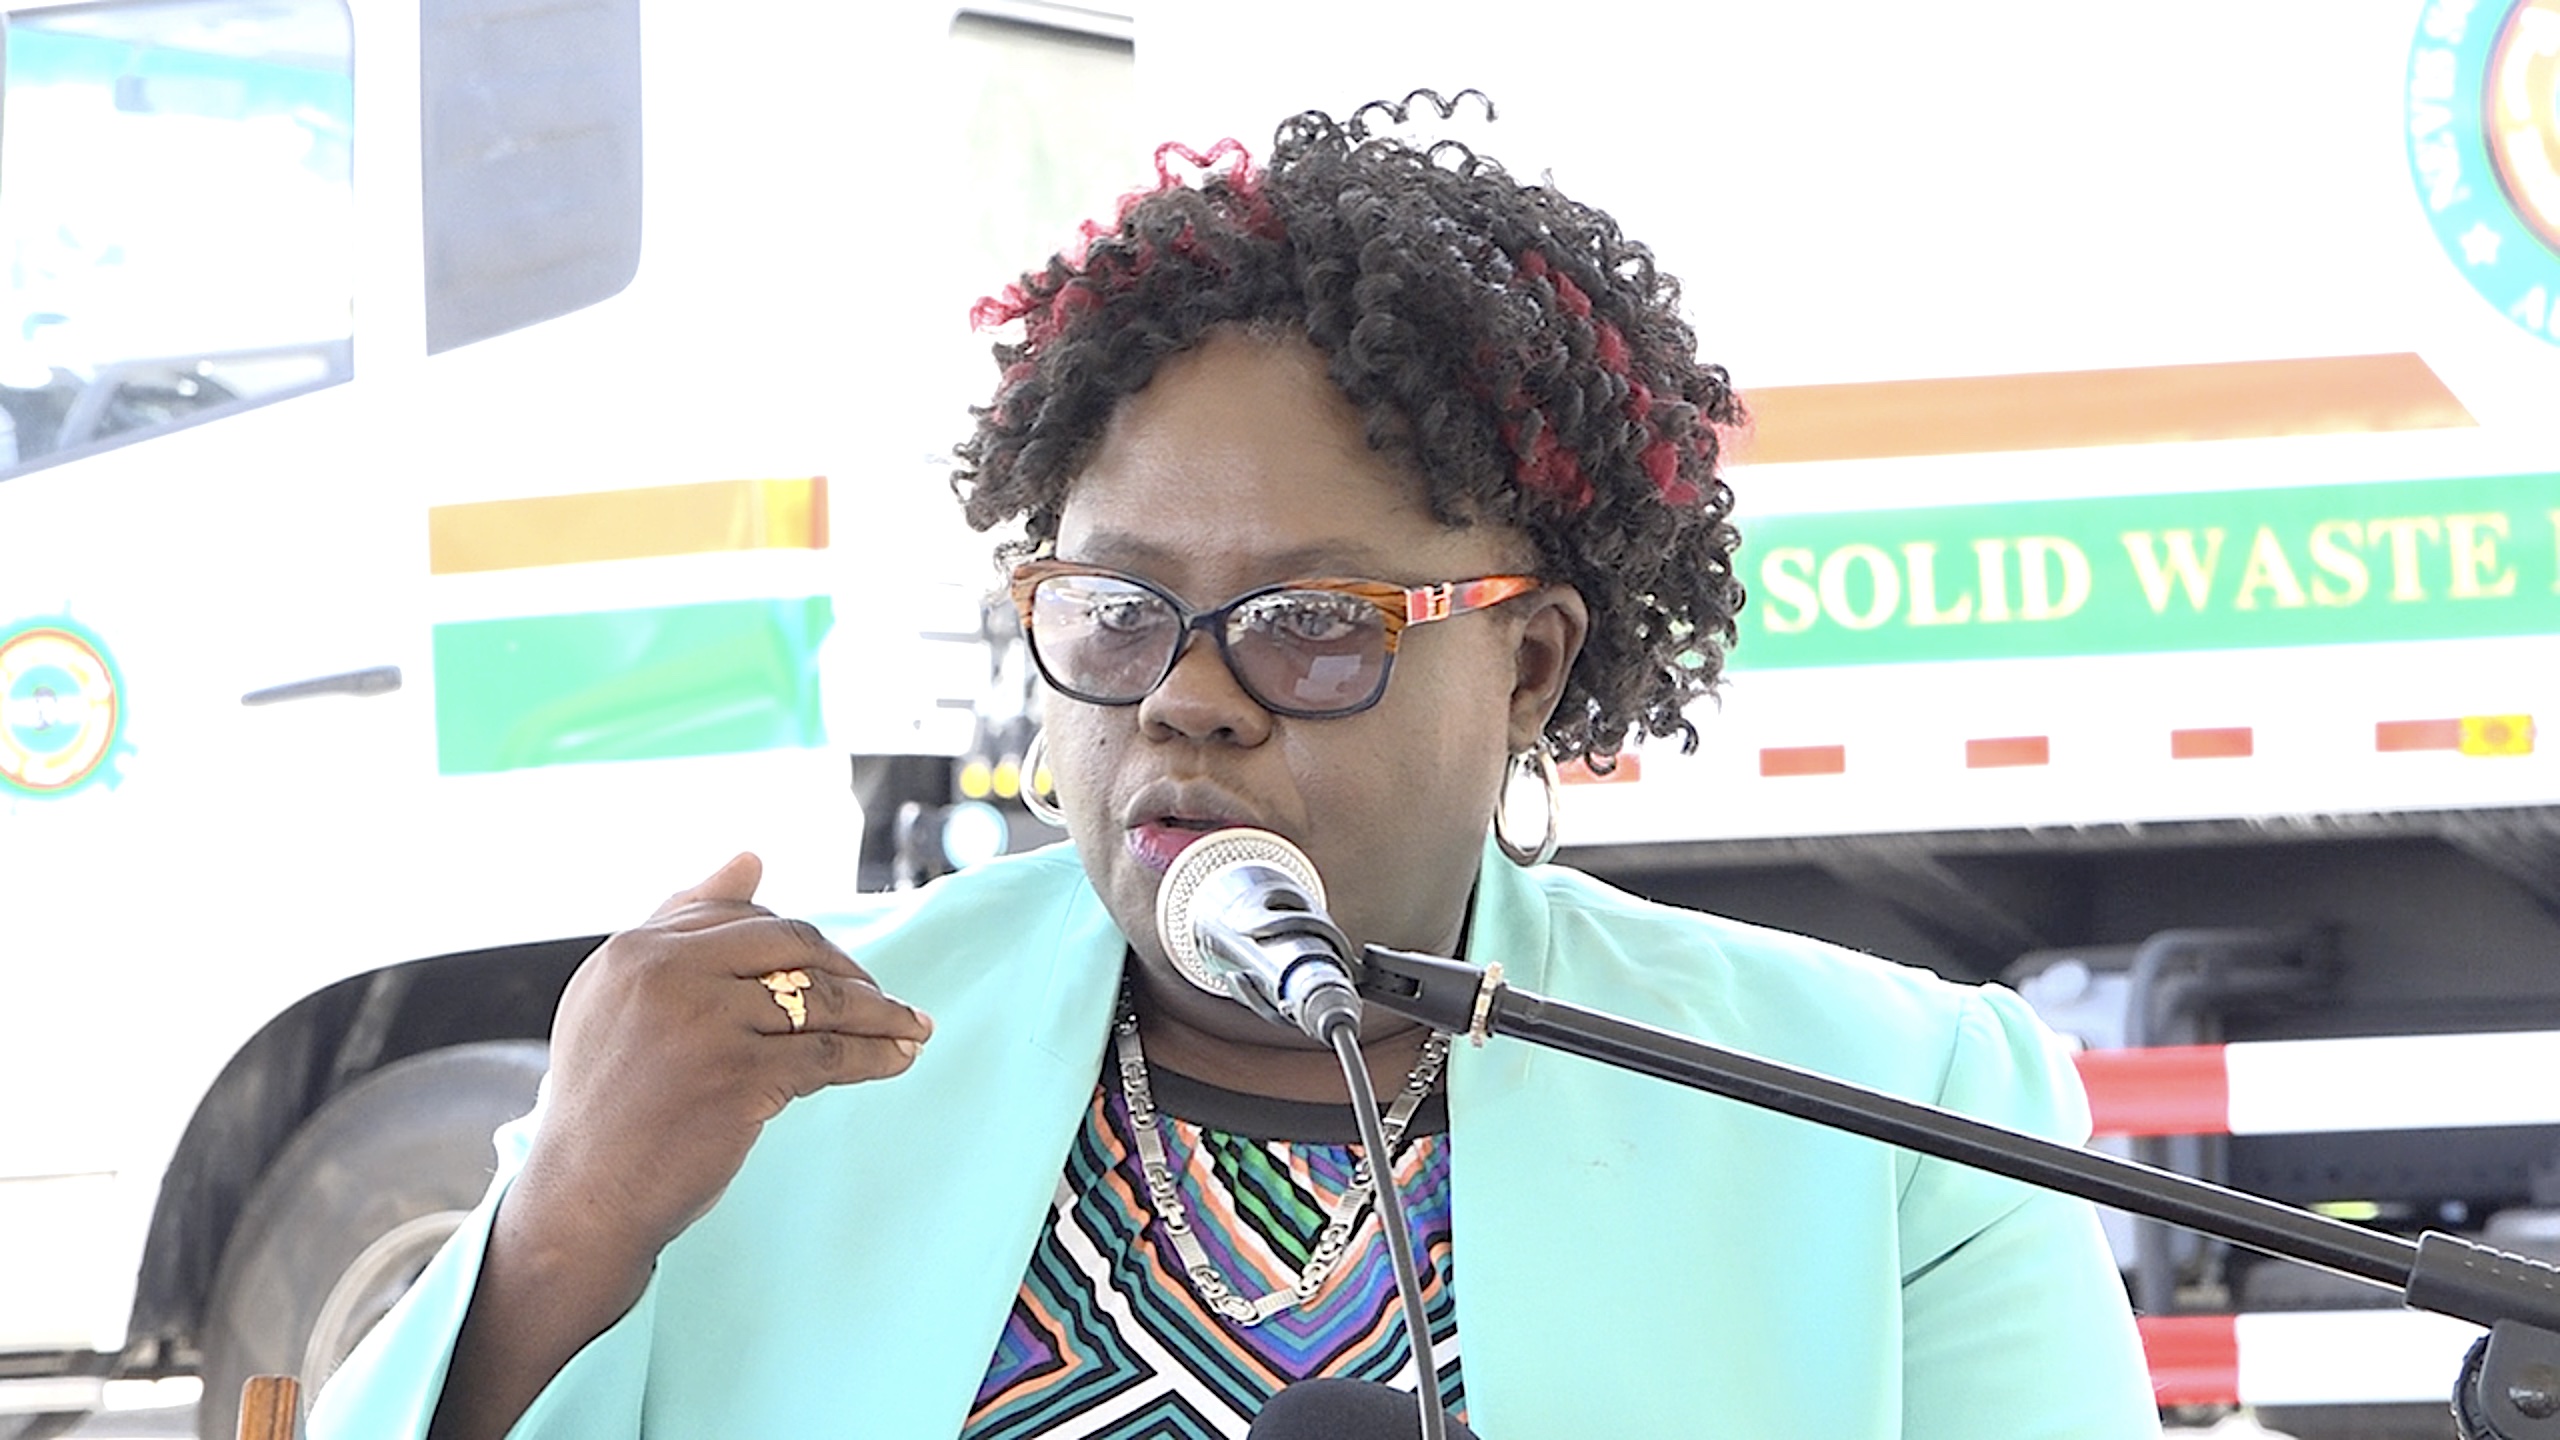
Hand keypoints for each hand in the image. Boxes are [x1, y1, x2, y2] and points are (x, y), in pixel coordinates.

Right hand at [513, 853, 933, 1261]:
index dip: (799, 943)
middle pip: (792, 945)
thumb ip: (680, 925)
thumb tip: (752, 856)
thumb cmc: (609, 1102)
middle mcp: (665, 973)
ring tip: (913, 1027)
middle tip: (883, 996)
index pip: (744, 918)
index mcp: (635, 947)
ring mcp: (704, 1023)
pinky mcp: (739, 1077)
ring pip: (821, 999)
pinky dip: (874, 1054)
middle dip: (848, 968)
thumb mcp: (622, 1000)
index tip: (835, 968)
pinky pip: (828, 1054)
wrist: (583, 1197)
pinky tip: (898, 1059)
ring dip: (879, 1012)